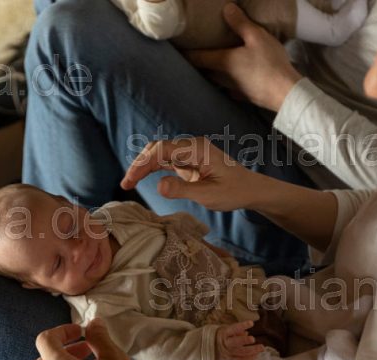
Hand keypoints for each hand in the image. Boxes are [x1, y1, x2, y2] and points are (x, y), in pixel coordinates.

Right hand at [121, 137, 265, 210]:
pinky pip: (165, 160)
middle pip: (157, 148)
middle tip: (125, 184)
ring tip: (129, 184)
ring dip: (143, 166)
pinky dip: (152, 168)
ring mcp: (189, 152)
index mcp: (197, 149)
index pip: (162, 150)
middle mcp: (191, 146)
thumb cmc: (234, 192)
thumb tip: (158, 186)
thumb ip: (183, 189)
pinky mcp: (188, 160)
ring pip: (159, 153)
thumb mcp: (209, 195)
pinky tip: (141, 179)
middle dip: (139, 164)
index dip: (142, 164)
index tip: (130, 182)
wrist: (250, 189)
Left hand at [184, 4, 302, 111]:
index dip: (186, 53)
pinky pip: (229, 87)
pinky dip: (227, 81)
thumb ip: (240, 23)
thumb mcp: (257, 37)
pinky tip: (232, 78)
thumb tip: (226, 8)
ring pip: (216, 80)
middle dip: (198, 62)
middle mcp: (223, 78)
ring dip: (211, 72)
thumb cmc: (269, 63)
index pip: (197, 58)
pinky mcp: (243, 96)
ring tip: (212, 63)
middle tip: (194, 53)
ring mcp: (233, 89)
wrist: (285, 93)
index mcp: (222, 62)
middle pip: (204, 70)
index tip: (178, 49)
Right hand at [216, 320, 263, 359]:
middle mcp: (226, 343)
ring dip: (252, 351)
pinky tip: (256, 356)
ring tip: (261, 348)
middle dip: (245, 341)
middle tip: (253, 339)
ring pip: (241, 352)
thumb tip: (246, 332)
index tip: (251, 323)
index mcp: (224, 333)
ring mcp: (228, 353)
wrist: (208, 348)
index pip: (233, 329)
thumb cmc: (219, 336)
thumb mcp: (224, 329)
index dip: (242, 326)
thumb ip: (236, 331)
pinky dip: (248, 359)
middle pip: (236, 342)